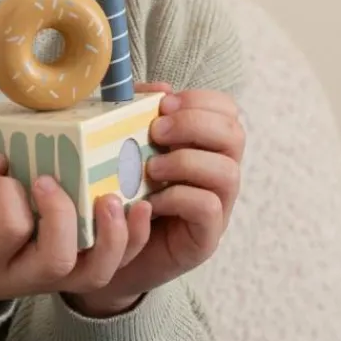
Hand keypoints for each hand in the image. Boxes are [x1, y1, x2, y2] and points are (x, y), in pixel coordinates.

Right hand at [0, 143, 150, 312]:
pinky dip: (133, 239)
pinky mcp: (72, 272)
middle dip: (62, 214)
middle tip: (48, 180)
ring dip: (111, 234)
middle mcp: (23, 276)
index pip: (9, 227)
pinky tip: (140, 204)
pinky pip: (111, 267)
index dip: (7, 192)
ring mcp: (53, 279)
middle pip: (58, 257)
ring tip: (112, 197)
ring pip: (94, 272)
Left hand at [65, 83, 244, 316]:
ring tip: (150, 168)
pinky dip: (178, 197)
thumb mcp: (126, 145)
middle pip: (234, 134)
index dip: (199, 100)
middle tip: (155, 132)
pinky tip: (151, 200)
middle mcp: (220, 172)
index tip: (163, 104)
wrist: (106, 251)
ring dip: (185, 161)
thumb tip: (156, 89)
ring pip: (228, 172)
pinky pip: (208, 208)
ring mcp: (218, 206)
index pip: (227, 110)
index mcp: (206, 144)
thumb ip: (138, 113)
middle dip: (193, 124)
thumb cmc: (121, 189)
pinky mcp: (206, 237)